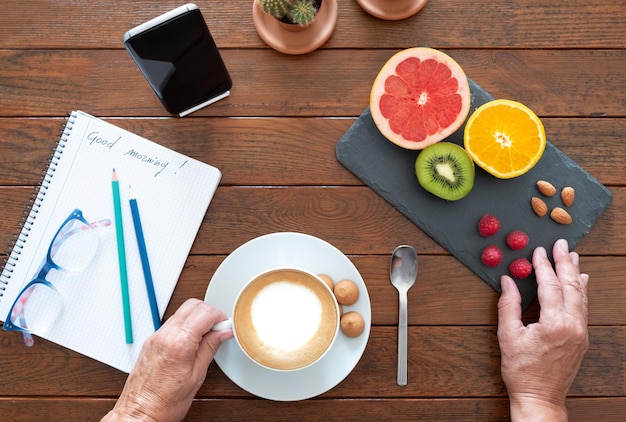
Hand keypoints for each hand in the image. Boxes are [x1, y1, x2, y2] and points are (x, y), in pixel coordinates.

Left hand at [101, 298, 232, 421]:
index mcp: (179, 343)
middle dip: (209, 312)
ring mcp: (155, 337)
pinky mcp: (150, 341)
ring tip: (206, 336)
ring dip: (197, 317)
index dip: (219, 316)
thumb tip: (222, 333)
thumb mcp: (197, 375)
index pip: (204, 313)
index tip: (225, 325)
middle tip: (218, 328)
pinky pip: (172, 323)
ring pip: (181, 311)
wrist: (139, 413)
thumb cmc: (165, 402)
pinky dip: (186, 325)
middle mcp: (164, 335)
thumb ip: (210, 348)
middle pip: (192, 305)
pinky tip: (192, 340)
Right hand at [497, 239, 588, 420]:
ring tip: (572, 256)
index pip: (549, 286)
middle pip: (571, 286)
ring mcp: (581, 332)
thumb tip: (507, 281)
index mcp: (554, 324)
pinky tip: (582, 281)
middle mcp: (573, 326)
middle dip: (564, 262)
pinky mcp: (582, 338)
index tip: (538, 251)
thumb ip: (508, 305)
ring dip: (575, 274)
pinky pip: (584, 307)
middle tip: (561, 244)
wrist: (540, 397)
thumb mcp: (508, 336)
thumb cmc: (522, 371)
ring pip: (581, 295)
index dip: (543, 266)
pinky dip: (581, 291)